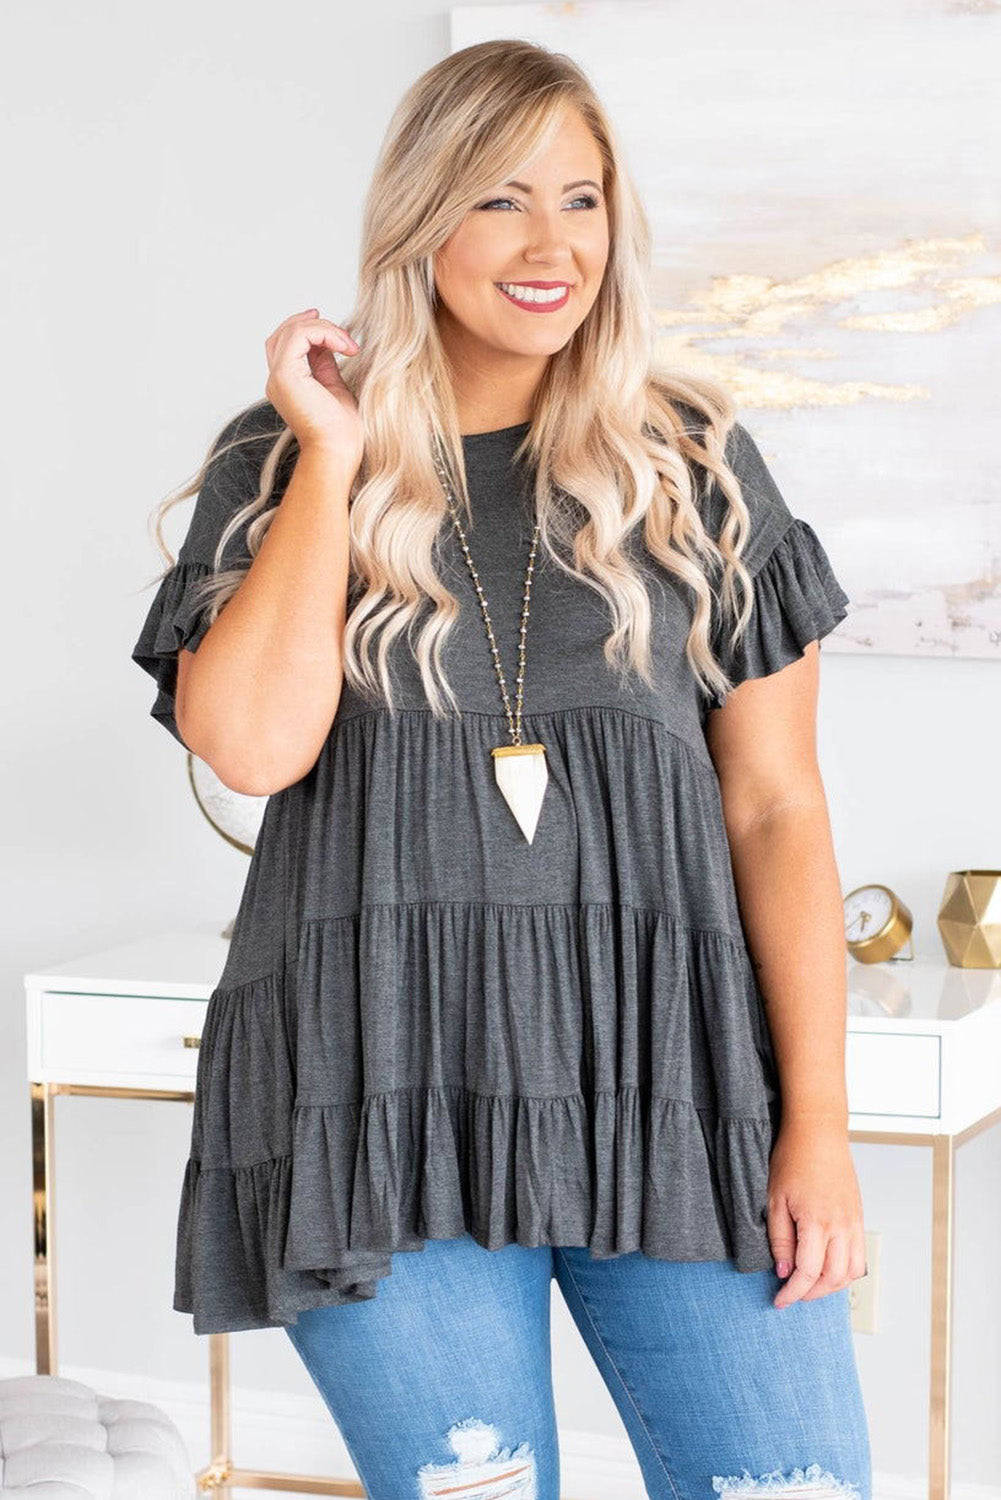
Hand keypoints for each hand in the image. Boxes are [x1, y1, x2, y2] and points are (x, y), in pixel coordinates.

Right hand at [264, 308, 363, 471]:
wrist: (337, 453)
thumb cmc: (341, 432)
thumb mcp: (335, 388)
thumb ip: (326, 364)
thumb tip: (328, 343)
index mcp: (286, 384)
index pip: (287, 344)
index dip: (311, 330)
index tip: (339, 335)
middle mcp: (277, 379)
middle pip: (283, 333)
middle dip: (314, 324)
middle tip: (343, 335)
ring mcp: (278, 377)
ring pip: (291, 329)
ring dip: (324, 328)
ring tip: (348, 344)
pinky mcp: (285, 375)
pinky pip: (299, 335)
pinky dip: (324, 332)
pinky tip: (344, 346)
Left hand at [767, 1117, 865, 1308]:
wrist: (818, 1133)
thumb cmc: (793, 1159)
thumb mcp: (775, 1198)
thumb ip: (780, 1239)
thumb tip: (783, 1271)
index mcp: (816, 1221)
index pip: (808, 1272)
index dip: (792, 1292)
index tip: (779, 1301)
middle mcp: (840, 1226)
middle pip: (832, 1278)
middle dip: (811, 1294)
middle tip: (792, 1295)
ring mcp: (853, 1222)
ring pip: (851, 1272)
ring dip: (831, 1287)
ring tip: (810, 1286)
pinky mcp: (858, 1217)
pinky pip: (860, 1255)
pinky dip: (846, 1271)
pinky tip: (828, 1270)